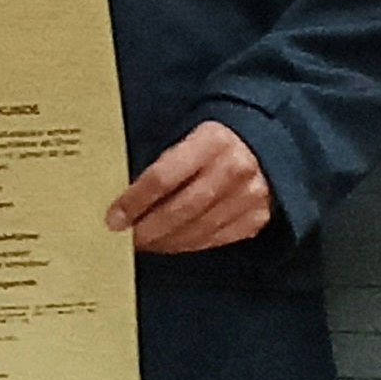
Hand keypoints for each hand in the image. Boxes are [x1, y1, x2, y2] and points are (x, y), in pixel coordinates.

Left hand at [113, 121, 276, 252]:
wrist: (266, 143)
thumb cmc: (216, 141)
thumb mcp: (191, 134)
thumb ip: (164, 161)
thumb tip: (123, 195)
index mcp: (212, 140)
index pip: (164, 177)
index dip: (135, 201)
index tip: (114, 218)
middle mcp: (234, 169)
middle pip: (180, 210)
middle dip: (147, 229)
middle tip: (127, 239)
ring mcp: (249, 196)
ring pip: (197, 230)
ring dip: (165, 242)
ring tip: (145, 243)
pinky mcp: (257, 218)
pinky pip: (214, 239)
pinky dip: (188, 245)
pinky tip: (170, 243)